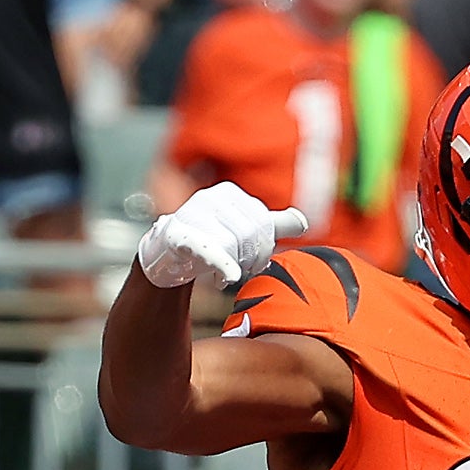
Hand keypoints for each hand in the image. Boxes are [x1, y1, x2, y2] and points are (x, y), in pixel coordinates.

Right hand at [132, 181, 305, 292]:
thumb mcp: (243, 229)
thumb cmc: (209, 239)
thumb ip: (274, 225)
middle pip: (250, 235)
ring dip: (232, 266)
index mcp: (230, 193)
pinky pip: (207, 248)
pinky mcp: (179, 236)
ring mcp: (192, 215)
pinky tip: (229, 276)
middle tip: (241, 270)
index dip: (265, 249)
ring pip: (232, 246)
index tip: (255, 262)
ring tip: (222, 272)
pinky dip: (221, 264)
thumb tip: (303, 221)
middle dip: (250, 259)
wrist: (166, 254)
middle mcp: (210, 198)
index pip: (264, 223)